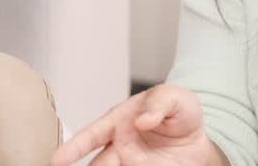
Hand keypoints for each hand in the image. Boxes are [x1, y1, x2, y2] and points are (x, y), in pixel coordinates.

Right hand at [52, 85, 221, 165]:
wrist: (199, 135)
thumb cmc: (179, 111)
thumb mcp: (174, 98)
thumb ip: (159, 104)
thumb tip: (142, 120)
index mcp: (120, 121)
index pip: (93, 135)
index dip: (74, 147)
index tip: (57, 159)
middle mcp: (120, 146)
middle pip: (98, 164)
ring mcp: (132, 163)